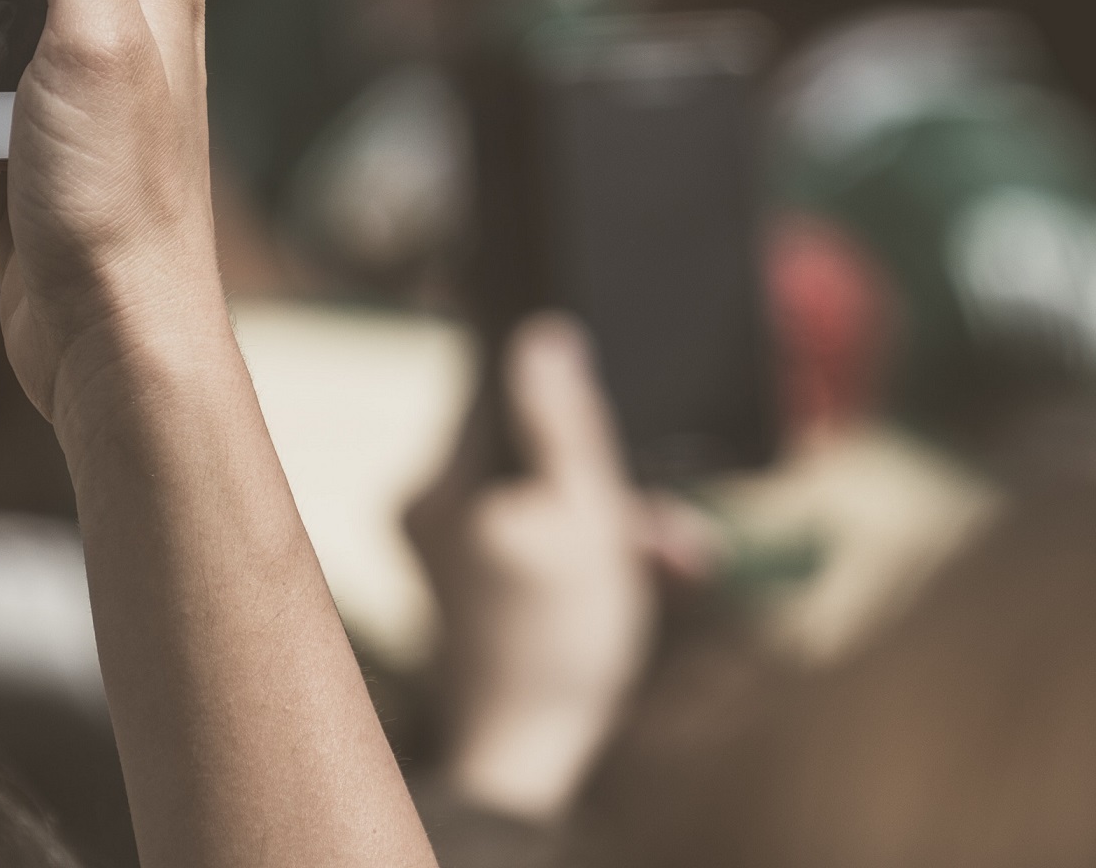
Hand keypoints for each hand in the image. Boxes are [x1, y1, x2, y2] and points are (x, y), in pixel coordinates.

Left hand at [406, 315, 655, 823]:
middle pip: (529, 448)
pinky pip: (526, 534)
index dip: (548, 374)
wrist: (523, 756)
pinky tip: (627, 577)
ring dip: (605, 520)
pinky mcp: (461, 578)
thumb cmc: (560, 643)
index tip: (579, 383)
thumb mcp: (589, 518)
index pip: (493, 381)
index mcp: (446, 477)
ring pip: (537, 494)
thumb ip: (565, 425)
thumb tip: (541, 338)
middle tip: (665, 522)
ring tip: (666, 562)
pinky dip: (577, 548)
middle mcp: (428, 502)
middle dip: (606, 477)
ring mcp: (440, 543)